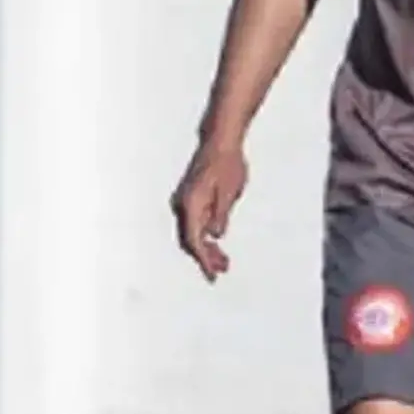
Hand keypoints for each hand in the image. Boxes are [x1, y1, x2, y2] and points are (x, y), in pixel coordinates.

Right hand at [172, 136, 248, 281]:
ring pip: (192, 233)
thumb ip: (221, 215)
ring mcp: (185, 201)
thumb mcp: (229, 191)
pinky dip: (205, 235)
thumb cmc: (227, 163)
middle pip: (190, 239)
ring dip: (207, 248)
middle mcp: (183, 204)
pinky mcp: (192, 198)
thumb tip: (215, 235)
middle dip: (206, 257)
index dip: (203, 259)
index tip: (212, 273)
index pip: (194, 239)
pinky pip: (195, 223)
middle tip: (222, 269)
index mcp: (192, 204)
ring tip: (224, 261)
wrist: (221, 141)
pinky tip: (217, 242)